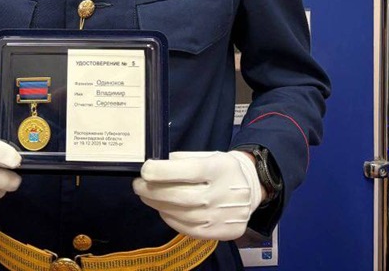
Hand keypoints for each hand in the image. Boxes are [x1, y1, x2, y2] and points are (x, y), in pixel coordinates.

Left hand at [133, 151, 261, 239]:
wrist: (250, 188)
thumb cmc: (222, 169)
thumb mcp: (208, 155)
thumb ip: (183, 160)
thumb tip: (154, 167)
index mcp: (220, 169)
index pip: (189, 170)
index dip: (163, 171)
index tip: (145, 170)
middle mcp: (223, 194)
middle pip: (181, 196)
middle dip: (153, 191)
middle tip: (138, 185)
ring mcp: (222, 216)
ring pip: (181, 215)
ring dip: (158, 205)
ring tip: (147, 196)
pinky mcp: (220, 232)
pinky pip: (188, 229)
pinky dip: (171, 219)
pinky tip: (163, 209)